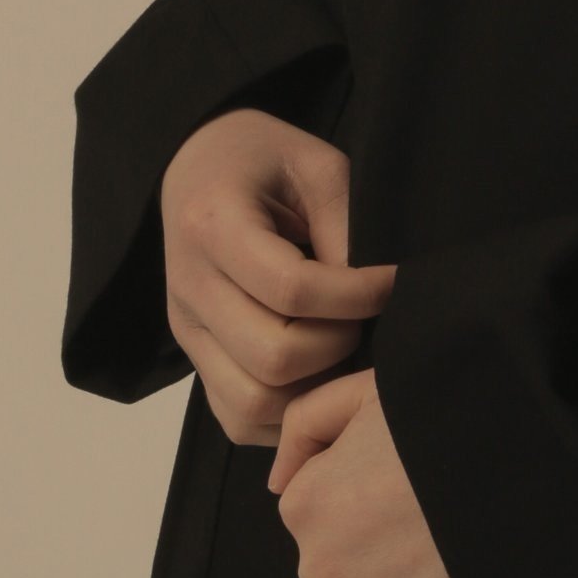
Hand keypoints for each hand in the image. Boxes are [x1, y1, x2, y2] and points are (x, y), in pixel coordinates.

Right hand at [161, 106, 395, 444]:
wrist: (194, 167)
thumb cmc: (261, 159)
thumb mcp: (315, 163)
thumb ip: (345, 224)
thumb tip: (376, 293)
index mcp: (213, 224)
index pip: (292, 289)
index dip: (358, 295)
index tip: (391, 280)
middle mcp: (189, 287)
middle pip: (273, 358)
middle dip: (339, 345)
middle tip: (363, 316)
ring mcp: (186, 331)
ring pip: (255, 401)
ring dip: (314, 386)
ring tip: (343, 346)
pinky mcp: (194, 359)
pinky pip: (239, 418)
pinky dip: (287, 411)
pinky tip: (316, 372)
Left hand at [268, 368, 486, 577]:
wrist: (526, 485)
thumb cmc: (449, 427)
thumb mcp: (369, 392)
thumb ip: (307, 423)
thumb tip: (276, 483)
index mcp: (304, 505)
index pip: (326, 512)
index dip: (372, 498)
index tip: (414, 488)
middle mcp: (316, 569)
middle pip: (347, 565)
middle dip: (384, 551)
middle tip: (440, 524)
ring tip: (460, 557)